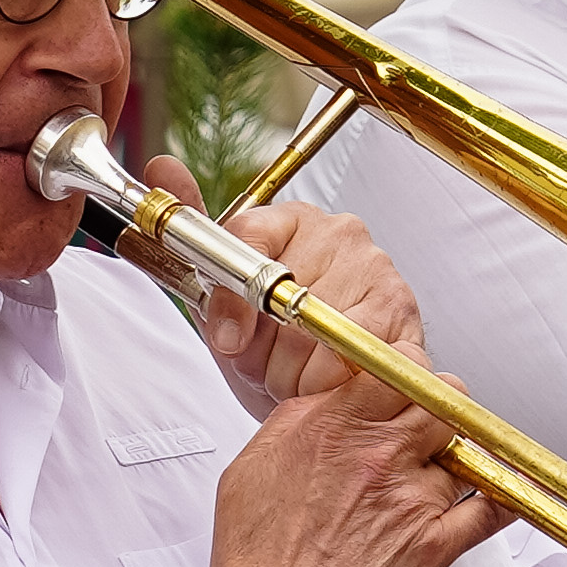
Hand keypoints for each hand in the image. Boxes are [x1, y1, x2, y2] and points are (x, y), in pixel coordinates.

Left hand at [174, 182, 427, 415]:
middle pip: (282, 297)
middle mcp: (338, 232)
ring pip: (319, 332)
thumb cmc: (272, 347)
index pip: (246, 243)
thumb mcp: (218, 298)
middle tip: (268, 364)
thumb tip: (163, 168)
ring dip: (298, 374)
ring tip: (296, 377)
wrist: (321, 398)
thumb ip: (191, 237)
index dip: (231, 303)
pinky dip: (332, 384)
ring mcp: (377, 267)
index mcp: (288, 220)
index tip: (227, 339)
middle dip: (265, 351)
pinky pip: (355, 355)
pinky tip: (326, 385)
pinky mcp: (403, 311)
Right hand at [202, 377, 506, 566]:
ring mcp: (410, 498)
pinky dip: (506, 498)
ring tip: (437, 480)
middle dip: (441, 408)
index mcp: (328, 427)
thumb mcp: (251, 472)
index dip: (407, 374)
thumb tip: (328, 406)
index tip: (402, 390)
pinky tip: (505, 495)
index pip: (396, 364)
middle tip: (428, 430)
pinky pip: (493, 508)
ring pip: (465, 449)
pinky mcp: (435, 546)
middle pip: (443, 397)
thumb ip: (297, 426)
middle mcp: (374, 454)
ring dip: (456, 460)